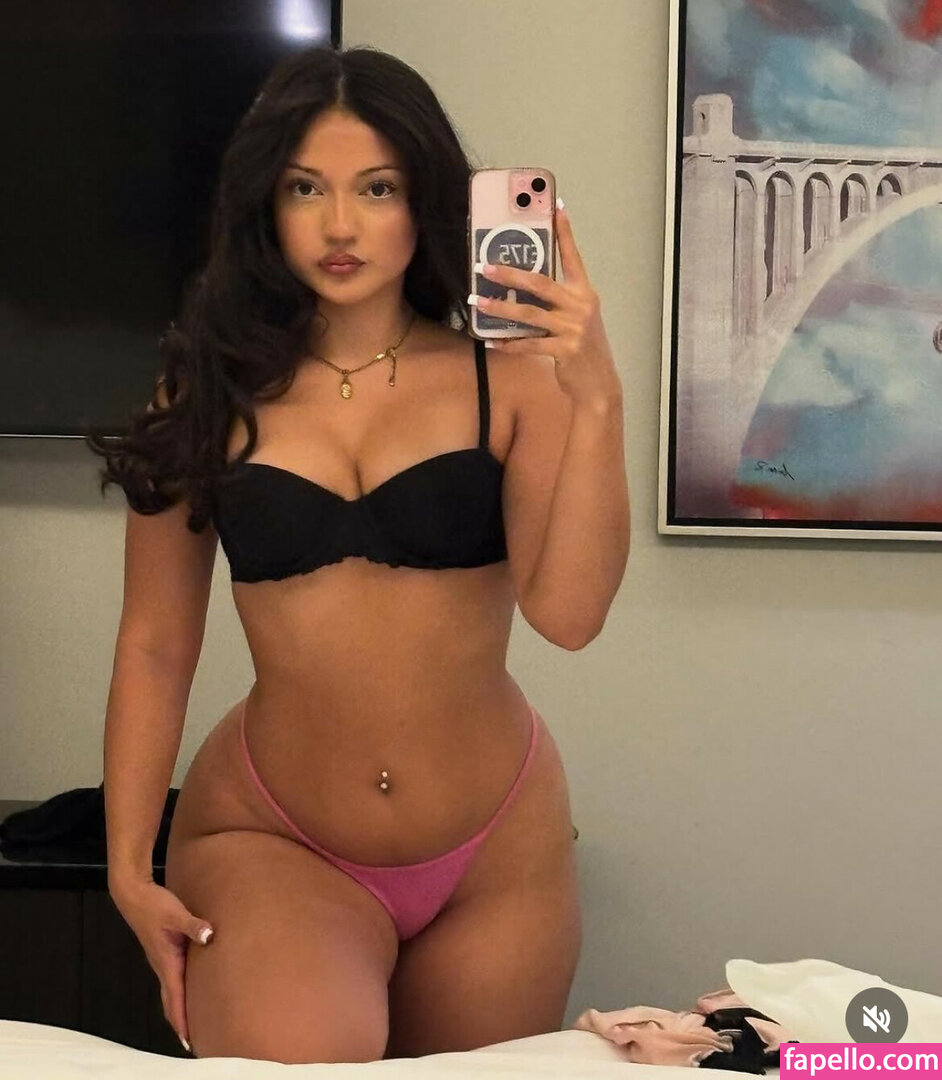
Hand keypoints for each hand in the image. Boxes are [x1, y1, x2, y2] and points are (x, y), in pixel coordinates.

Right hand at [110, 879, 213, 1053]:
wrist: (134, 895)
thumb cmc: (154, 905)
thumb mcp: (176, 914)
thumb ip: (193, 925)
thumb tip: (209, 935)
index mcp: (166, 962)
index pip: (175, 999)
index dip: (182, 1021)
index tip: (188, 1041)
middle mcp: (163, 966)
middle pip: (171, 1002)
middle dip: (180, 1023)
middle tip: (192, 1041)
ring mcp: (161, 960)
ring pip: (170, 992)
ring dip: (179, 1009)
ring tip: (192, 1023)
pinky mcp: (163, 952)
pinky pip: (172, 980)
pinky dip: (179, 993)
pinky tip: (189, 991)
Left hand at [471, 201, 621, 409]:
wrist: (598, 385)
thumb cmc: (583, 350)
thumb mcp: (577, 320)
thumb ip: (558, 302)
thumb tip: (524, 286)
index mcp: (584, 294)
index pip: (572, 257)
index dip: (564, 232)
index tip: (556, 208)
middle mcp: (580, 306)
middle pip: (540, 283)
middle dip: (510, 273)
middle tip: (484, 267)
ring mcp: (573, 329)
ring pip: (529, 313)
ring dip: (500, 307)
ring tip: (477, 302)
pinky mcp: (565, 350)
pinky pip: (529, 344)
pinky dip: (508, 343)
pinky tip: (491, 340)